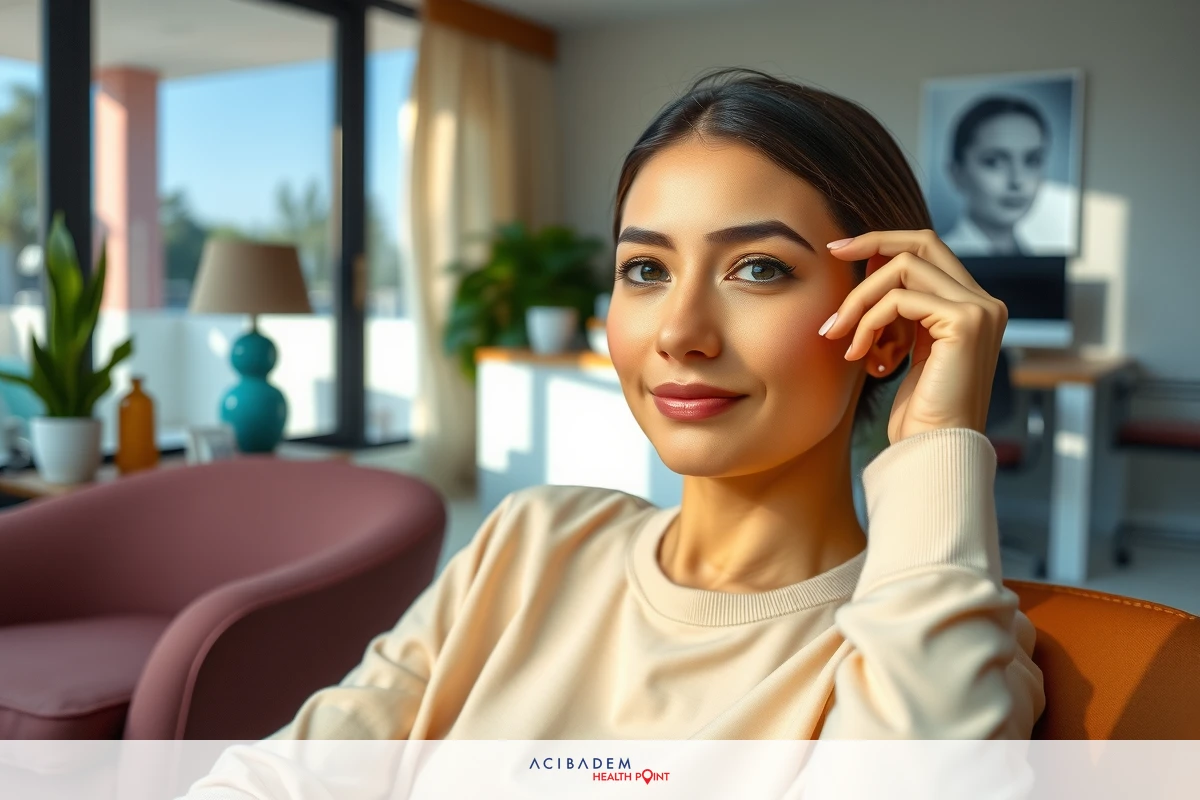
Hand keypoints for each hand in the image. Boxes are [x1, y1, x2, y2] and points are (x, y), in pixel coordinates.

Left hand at [820, 230, 1007, 444]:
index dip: (883, 242)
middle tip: (832, 255)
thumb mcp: (905, 349)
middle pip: (922, 243)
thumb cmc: (916, 413)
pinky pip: (899, 299)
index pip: (928, 251)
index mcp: (971, 307)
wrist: (934, 452)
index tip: (840, 250)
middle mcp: (984, 303)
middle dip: (871, 244)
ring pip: (903, 268)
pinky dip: (868, 321)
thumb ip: (898, 311)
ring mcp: (980, 310)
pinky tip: (859, 354)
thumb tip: (869, 266)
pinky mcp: (965, 322)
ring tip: (839, 334)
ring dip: (860, 298)